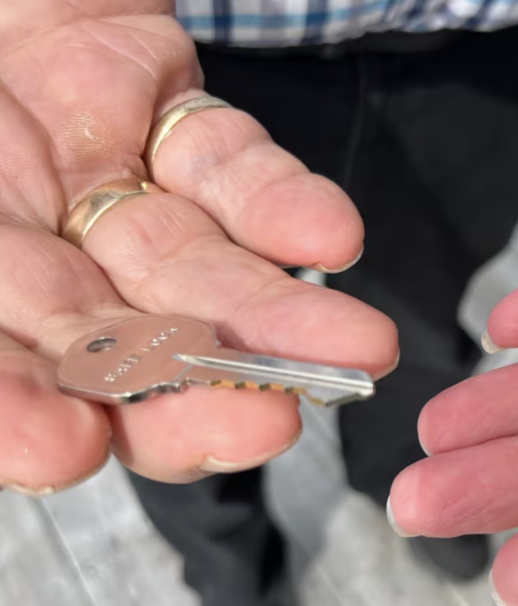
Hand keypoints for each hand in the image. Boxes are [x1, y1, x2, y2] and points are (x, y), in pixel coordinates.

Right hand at [0, 1, 396, 493]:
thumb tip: (19, 400)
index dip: (12, 414)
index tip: (62, 450)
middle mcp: (28, 251)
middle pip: (116, 342)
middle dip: (190, 389)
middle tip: (265, 424)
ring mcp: (103, 187)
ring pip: (197, 269)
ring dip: (277, 314)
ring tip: (357, 351)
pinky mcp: (169, 116)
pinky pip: (231, 166)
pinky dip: (282, 202)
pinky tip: (332, 237)